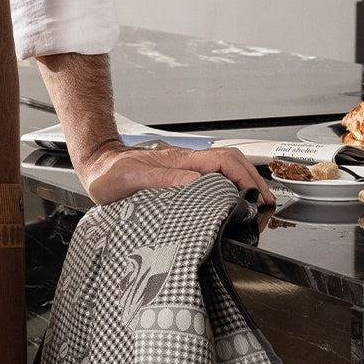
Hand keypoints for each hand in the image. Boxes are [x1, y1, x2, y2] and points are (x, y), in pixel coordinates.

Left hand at [78, 141, 274, 207]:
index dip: (246, 176)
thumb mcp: (133, 179)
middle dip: (254, 178)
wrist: (96, 167)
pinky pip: (211, 176)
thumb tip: (197, 183)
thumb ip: (164, 179)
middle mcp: (186, 162)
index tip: (259, 195)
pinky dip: (229, 185)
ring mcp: (184, 168)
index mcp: (180, 161)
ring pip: (224, 168)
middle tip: (267, 202)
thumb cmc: (109, 174)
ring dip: (245, 181)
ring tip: (256, 202)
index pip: (224, 162)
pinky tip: (230, 200)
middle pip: (232, 161)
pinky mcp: (179, 176)